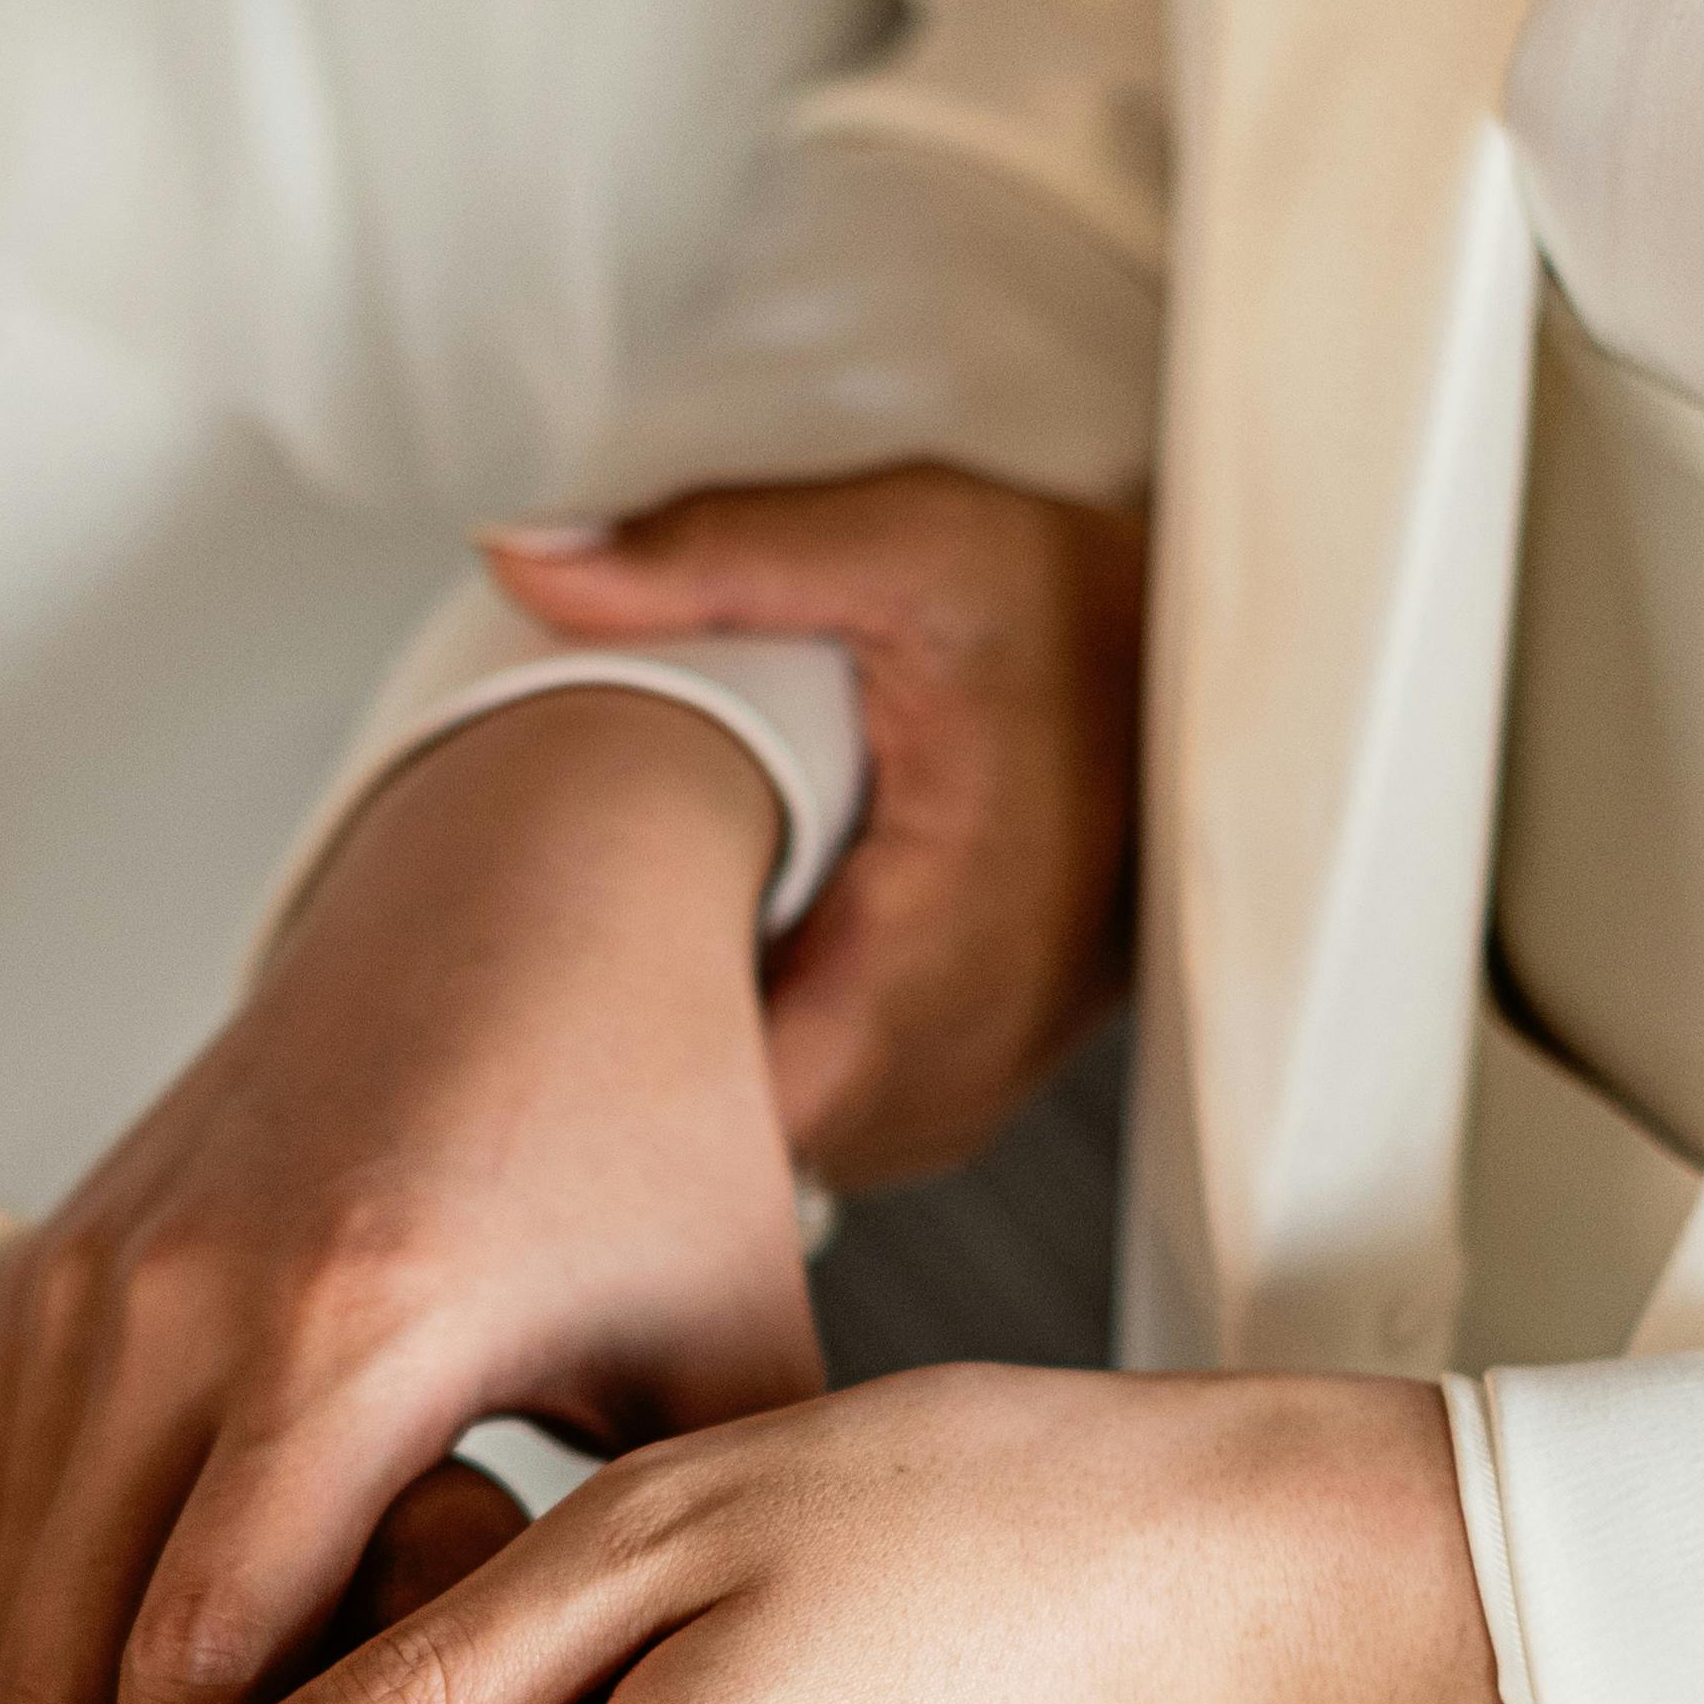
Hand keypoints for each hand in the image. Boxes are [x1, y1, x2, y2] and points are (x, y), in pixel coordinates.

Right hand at [0, 690, 820, 1703]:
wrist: (515, 876)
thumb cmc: (635, 1111)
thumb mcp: (715, 1342)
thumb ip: (678, 1572)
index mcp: (357, 1319)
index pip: (217, 1657)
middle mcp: (185, 1299)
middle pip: (75, 1668)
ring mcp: (91, 1279)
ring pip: (2, 1610)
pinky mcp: (48, 1271)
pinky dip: (21, 1675)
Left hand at [488, 464, 1143, 1193]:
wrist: (1211, 674)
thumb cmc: (1073, 614)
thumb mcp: (905, 542)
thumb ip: (710, 555)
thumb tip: (521, 557)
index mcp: (928, 983)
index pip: (697, 1132)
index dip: (579, 1073)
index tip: (492, 988)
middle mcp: (944, 1081)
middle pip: (705, 1160)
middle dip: (603, 1069)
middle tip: (521, 948)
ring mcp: (948, 1104)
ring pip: (752, 1145)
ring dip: (675, 1066)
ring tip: (618, 944)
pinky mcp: (945, 1094)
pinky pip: (802, 1115)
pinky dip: (740, 1052)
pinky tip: (714, 957)